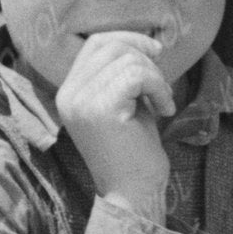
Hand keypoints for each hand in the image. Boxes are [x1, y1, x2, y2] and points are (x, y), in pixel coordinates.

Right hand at [54, 29, 180, 203]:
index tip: (155, 53)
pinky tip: (164, 110)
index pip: (95, 44)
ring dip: (156, 78)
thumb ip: (123, 74)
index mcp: (68, 92)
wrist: (134, 193)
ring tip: (162, 104)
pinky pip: (137, 75)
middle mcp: (68, 95)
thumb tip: (145, 42)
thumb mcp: (123, 104)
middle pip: (110, 45)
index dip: (129, 40)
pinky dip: (158, 88)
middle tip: (160, 88)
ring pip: (128, 60)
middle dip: (144, 58)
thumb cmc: (134, 151)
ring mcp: (81, 101)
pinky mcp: (101, 109)